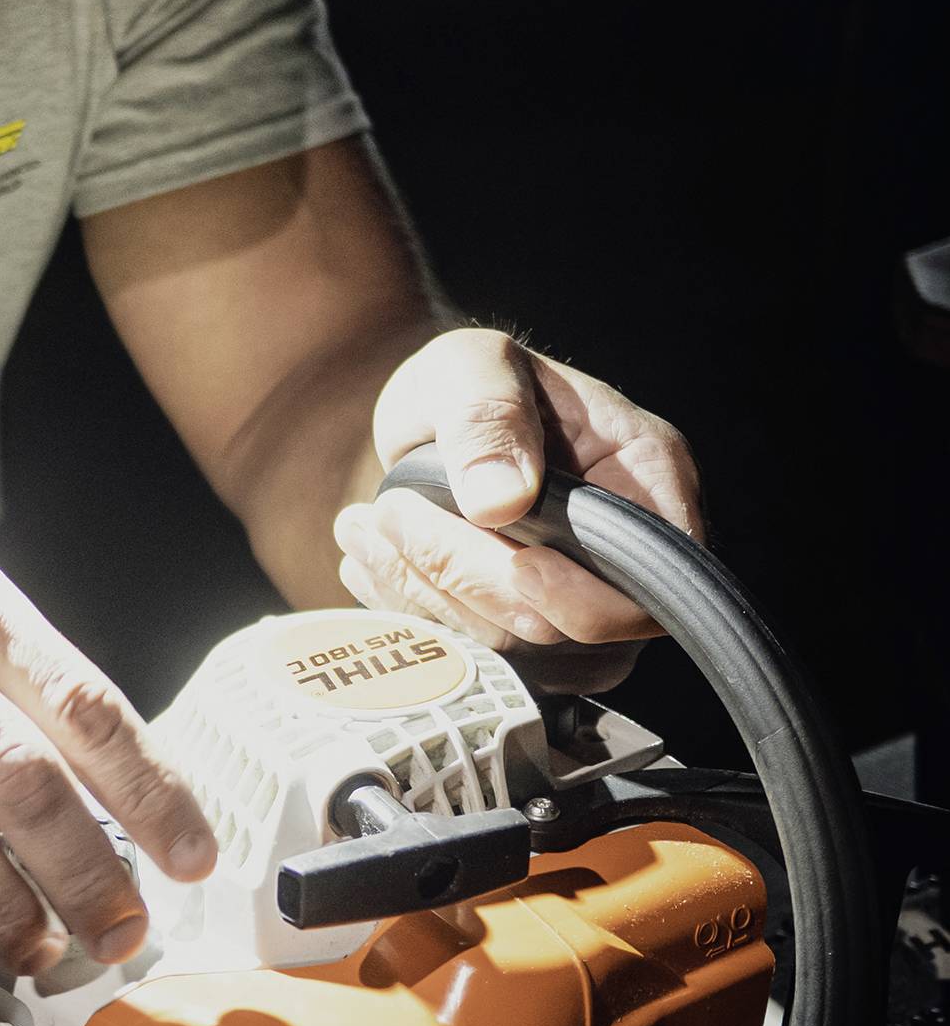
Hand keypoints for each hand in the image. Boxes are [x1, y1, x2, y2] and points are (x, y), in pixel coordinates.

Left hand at [330, 330, 703, 669]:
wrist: (426, 424)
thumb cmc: (466, 386)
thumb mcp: (472, 368)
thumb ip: (489, 416)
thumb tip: (500, 500)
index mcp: (646, 476)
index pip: (657, 579)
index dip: (587, 594)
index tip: (516, 561)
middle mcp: (628, 554)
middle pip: (575, 628)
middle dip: (475, 580)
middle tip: (392, 514)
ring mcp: (580, 605)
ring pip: (517, 651)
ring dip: (430, 594)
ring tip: (368, 526)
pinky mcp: (528, 638)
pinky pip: (477, 658)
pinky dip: (414, 613)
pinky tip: (371, 559)